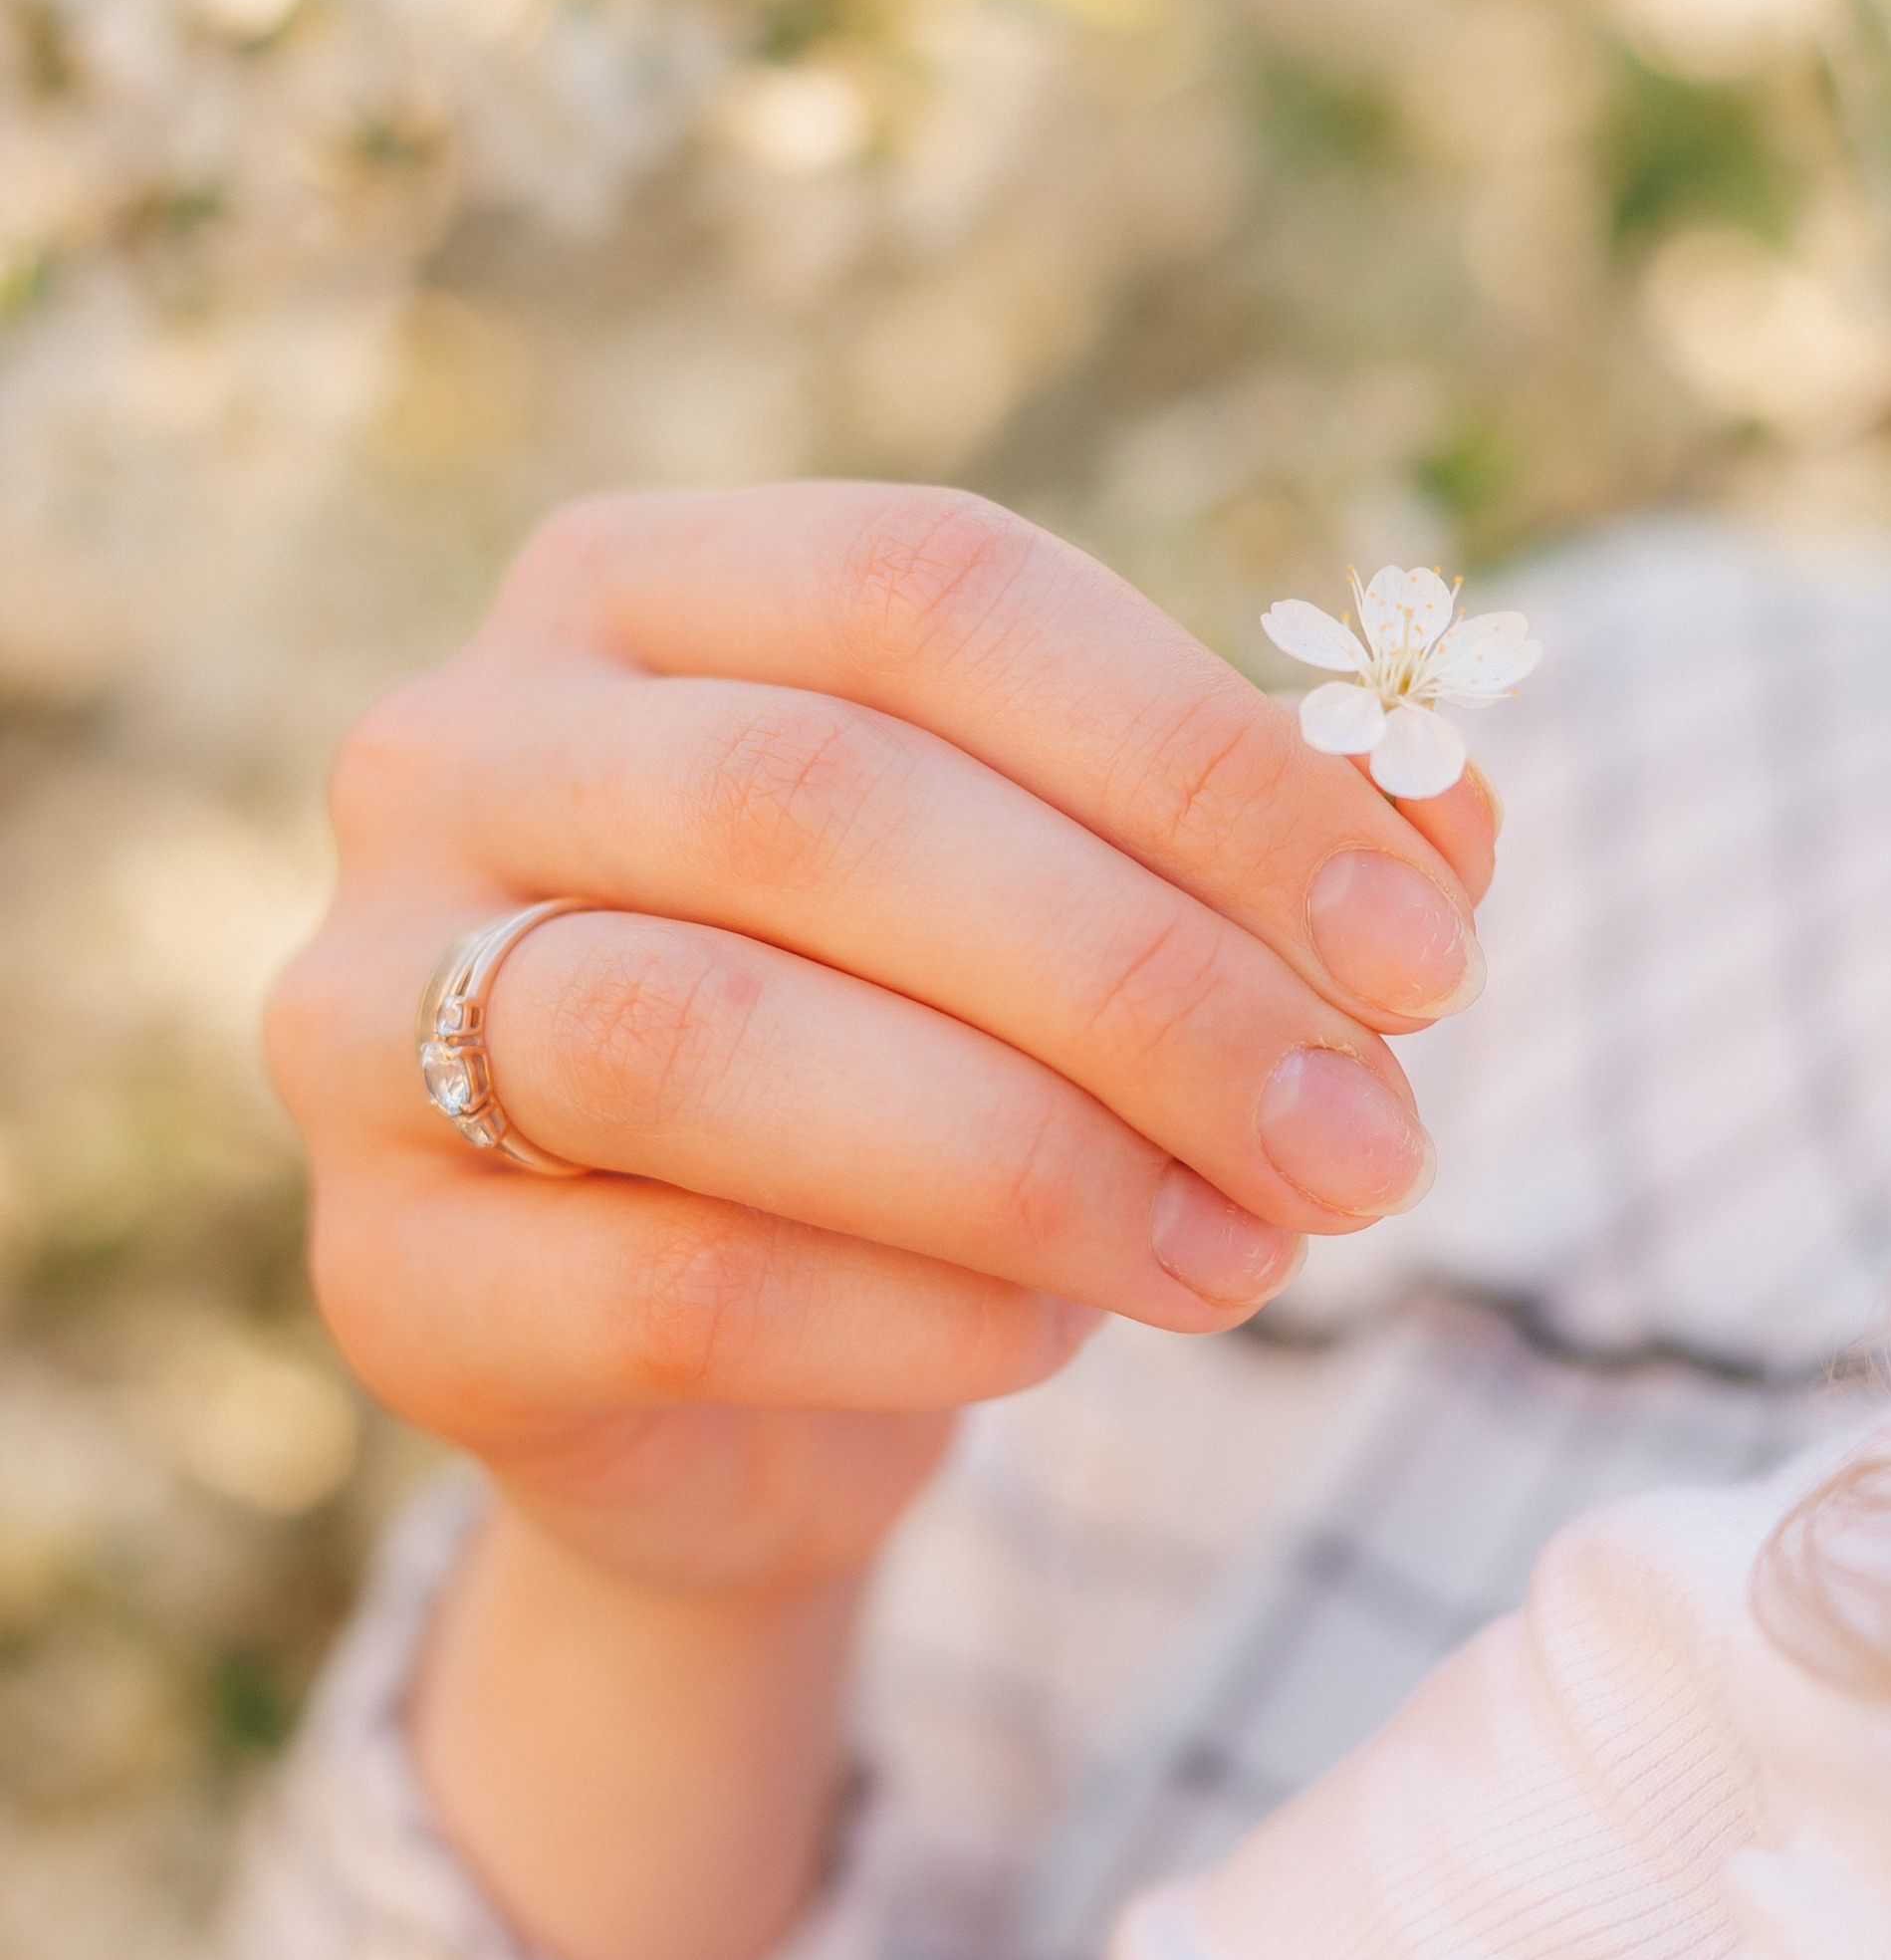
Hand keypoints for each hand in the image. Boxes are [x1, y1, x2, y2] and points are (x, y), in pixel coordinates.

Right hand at [268, 486, 1495, 1959]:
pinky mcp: (391, 1272)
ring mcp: (367, 1007)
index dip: (1208, 759)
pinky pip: (669, 1281)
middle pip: (817, 800)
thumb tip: (1454, 808)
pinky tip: (1065, 1338)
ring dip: (1037, 1158)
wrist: (704, 1377)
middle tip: (1368, 1146)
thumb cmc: (918, 1070)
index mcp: (637, 583)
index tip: (1431, 951)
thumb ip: (1262, 842)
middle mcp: (455, 749)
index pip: (936, 586)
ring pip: (702, 1036)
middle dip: (1144, 981)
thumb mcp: (1089, 920)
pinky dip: (915, 1314)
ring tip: (1253, 1256)